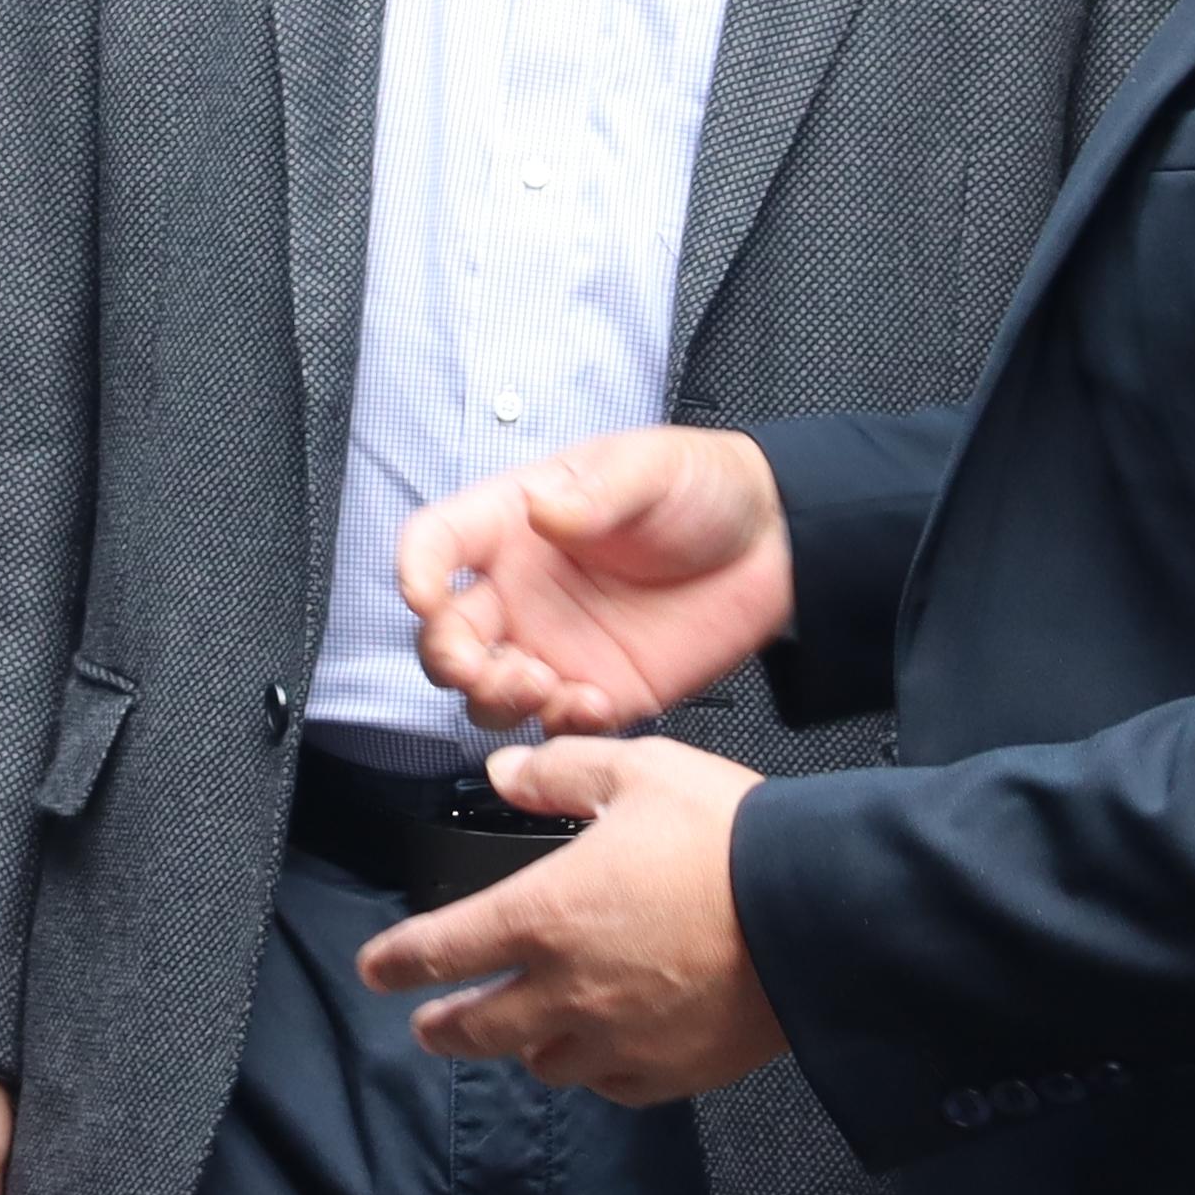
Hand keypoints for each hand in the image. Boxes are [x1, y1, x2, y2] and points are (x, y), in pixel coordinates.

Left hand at [353, 737, 781, 1102]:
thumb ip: (558, 774)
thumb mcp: (635, 771)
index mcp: (544, 915)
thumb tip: (505, 774)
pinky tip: (598, 1049)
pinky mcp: (672, 1071)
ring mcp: (621, 1039)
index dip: (398, 963)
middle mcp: (569, 989)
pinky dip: (594, 1069)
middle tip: (429, 1022)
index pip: (441, 950)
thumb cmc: (730, 838)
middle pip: (478, 1028)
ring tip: (519, 1032)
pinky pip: (611, 1085)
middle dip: (443, 1025)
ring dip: (522, 1046)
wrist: (821, 913)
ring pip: (544, 1062)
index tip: (375, 970)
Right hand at [398, 425, 789, 736]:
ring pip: (486, 693)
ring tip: (544, 682)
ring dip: (497, 698)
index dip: (414, 568)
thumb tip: (543, 510)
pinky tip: (595, 703)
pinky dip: (562, 726)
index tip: (422, 592)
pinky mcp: (602, 691)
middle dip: (448, 656)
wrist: (780, 545)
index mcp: (515, 522)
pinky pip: (555, 725)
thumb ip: (595, 491)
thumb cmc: (704, 488)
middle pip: (445, 634)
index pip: (436, 543)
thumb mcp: (648, 468)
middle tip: (481, 664)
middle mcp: (523, 589)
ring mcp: (558, 645)